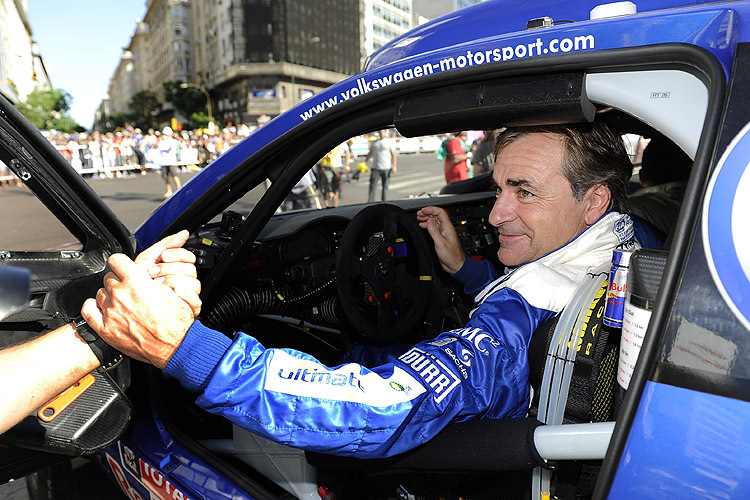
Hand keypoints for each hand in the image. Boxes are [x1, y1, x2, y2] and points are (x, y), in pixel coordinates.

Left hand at [80, 232, 199, 368]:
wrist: (175, 346)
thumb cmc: (176, 322)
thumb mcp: (172, 291)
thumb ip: (153, 280)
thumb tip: (147, 277)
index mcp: (136, 282)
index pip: (116, 260)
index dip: (121, 263)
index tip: (124, 267)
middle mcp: (120, 295)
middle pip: (108, 277)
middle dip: (119, 280)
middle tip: (130, 289)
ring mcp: (111, 312)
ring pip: (100, 293)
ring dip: (109, 295)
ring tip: (123, 302)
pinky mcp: (106, 329)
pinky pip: (88, 311)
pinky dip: (93, 307)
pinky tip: (102, 308)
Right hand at [416, 206, 465, 273]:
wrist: (455, 264)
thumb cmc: (452, 255)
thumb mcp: (441, 243)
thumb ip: (434, 231)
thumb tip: (429, 221)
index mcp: (448, 227)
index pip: (440, 212)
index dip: (431, 209)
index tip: (423, 210)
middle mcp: (446, 228)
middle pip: (436, 215)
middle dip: (427, 212)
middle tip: (419, 214)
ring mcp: (443, 232)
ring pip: (434, 221)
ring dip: (427, 218)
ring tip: (419, 217)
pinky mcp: (440, 237)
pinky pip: (433, 227)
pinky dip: (427, 225)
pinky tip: (423, 225)